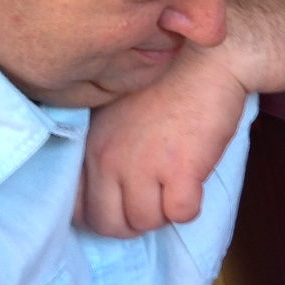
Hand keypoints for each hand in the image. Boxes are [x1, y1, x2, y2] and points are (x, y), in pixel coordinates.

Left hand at [78, 43, 250, 236]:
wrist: (208, 61)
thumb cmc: (169, 81)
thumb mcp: (118, 110)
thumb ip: (104, 146)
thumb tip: (108, 188)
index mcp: (91, 144)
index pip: (76, 206)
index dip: (102, 214)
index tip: (122, 206)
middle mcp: (109, 158)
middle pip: (110, 224)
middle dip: (134, 223)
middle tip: (155, 202)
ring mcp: (143, 166)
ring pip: (147, 223)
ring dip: (164, 213)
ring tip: (177, 186)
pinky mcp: (180, 171)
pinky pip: (181, 214)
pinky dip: (191, 206)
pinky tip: (195, 181)